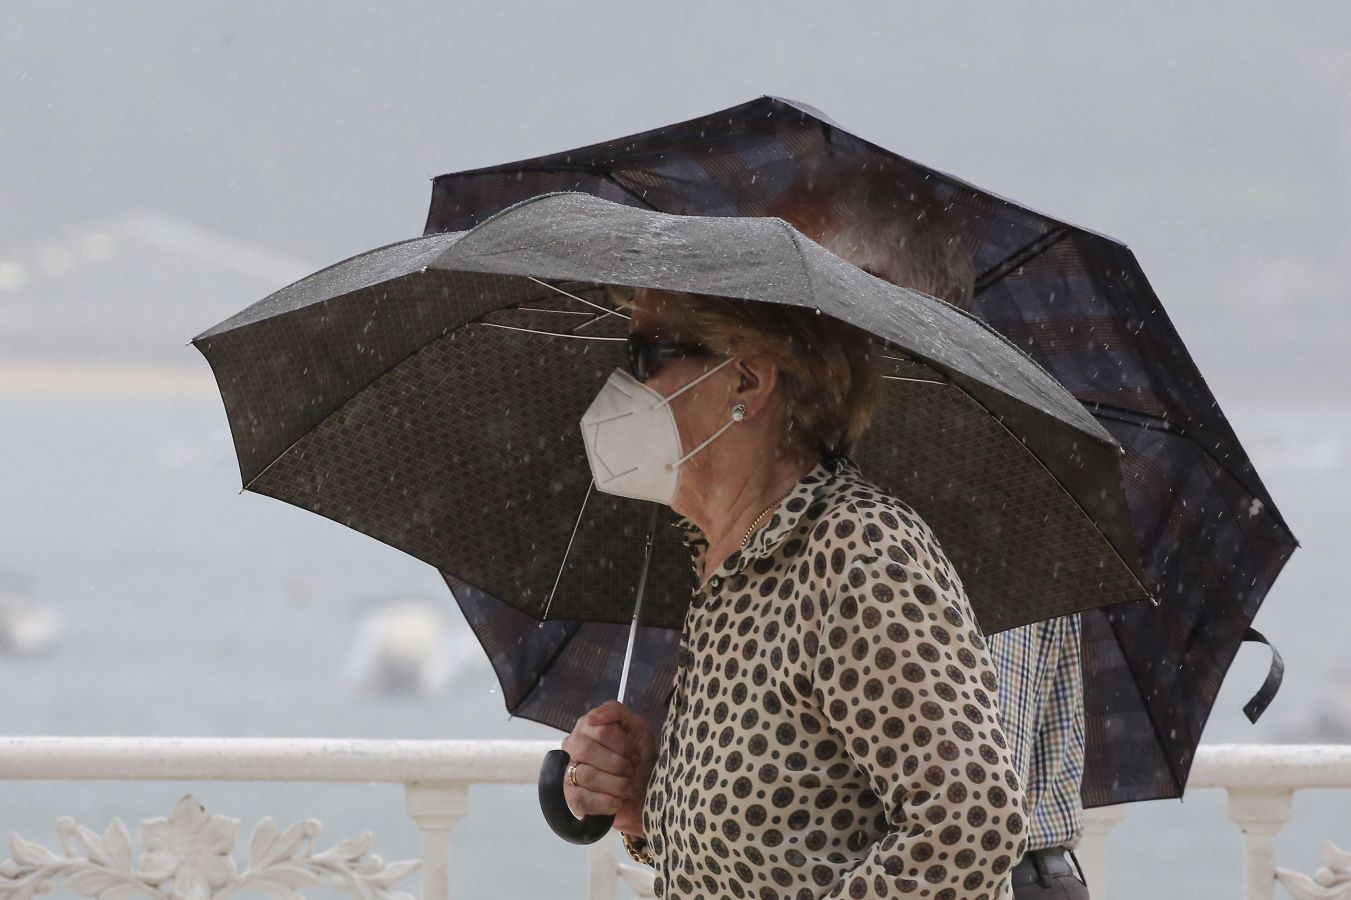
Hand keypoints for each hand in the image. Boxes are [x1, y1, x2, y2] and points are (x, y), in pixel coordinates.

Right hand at [560, 700, 656, 834]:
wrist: (645, 795)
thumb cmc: (640, 760)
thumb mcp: (639, 730)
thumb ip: (617, 712)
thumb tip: (592, 717)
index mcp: (588, 726)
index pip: (601, 731)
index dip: (623, 745)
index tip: (635, 754)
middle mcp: (573, 746)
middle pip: (587, 751)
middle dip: (617, 764)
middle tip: (630, 770)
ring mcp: (569, 771)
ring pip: (586, 775)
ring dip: (616, 784)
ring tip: (627, 787)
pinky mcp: (571, 798)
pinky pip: (583, 798)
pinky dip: (607, 802)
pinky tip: (617, 801)